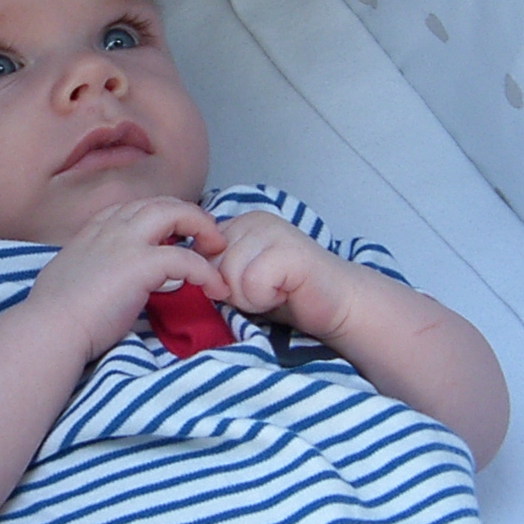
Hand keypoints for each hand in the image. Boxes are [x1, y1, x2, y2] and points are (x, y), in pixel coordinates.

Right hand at [24, 196, 229, 362]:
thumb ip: (91, 266)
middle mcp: (111, 229)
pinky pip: (188, 258)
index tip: (177, 234)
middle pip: (161, 203)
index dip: (162, 216)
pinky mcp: (142, 265)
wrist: (50, 328)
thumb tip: (101, 278)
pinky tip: (214, 288)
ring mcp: (127, 242)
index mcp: (94, 230)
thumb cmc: (54, 315)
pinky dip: (206, 272)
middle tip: (207, 238)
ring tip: (217, 251)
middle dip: (189, 215)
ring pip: (177, 214)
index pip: (136, 208)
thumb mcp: (70, 275)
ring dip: (203, 229)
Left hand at [213, 209, 363, 341]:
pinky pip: (252, 283)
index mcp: (238, 223)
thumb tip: (186, 273)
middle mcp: (254, 219)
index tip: (250, 284)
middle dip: (234, 291)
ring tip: (277, 290)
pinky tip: (286, 292)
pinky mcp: (288, 250)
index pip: (198, 256)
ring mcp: (273, 231)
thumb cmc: (289, 294)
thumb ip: (215, 269)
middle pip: (212, 267)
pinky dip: (265, 299)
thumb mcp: (241, 278)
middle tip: (266, 290)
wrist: (337, 304)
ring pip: (230, 276)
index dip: (219, 282)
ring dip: (251, 297)